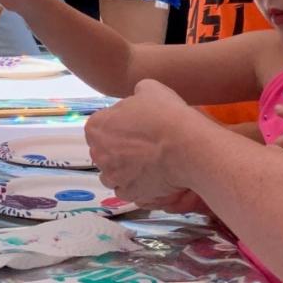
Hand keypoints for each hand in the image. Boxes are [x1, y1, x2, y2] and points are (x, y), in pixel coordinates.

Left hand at [84, 80, 195, 203]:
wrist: (186, 146)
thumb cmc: (165, 115)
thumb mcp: (150, 89)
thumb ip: (136, 93)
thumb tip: (137, 97)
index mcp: (96, 127)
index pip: (101, 127)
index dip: (119, 126)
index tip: (136, 127)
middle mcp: (98, 153)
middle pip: (105, 151)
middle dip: (119, 149)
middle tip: (144, 145)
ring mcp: (112, 175)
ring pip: (113, 173)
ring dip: (125, 170)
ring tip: (148, 163)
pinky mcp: (128, 193)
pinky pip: (127, 190)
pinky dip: (137, 186)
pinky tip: (152, 178)